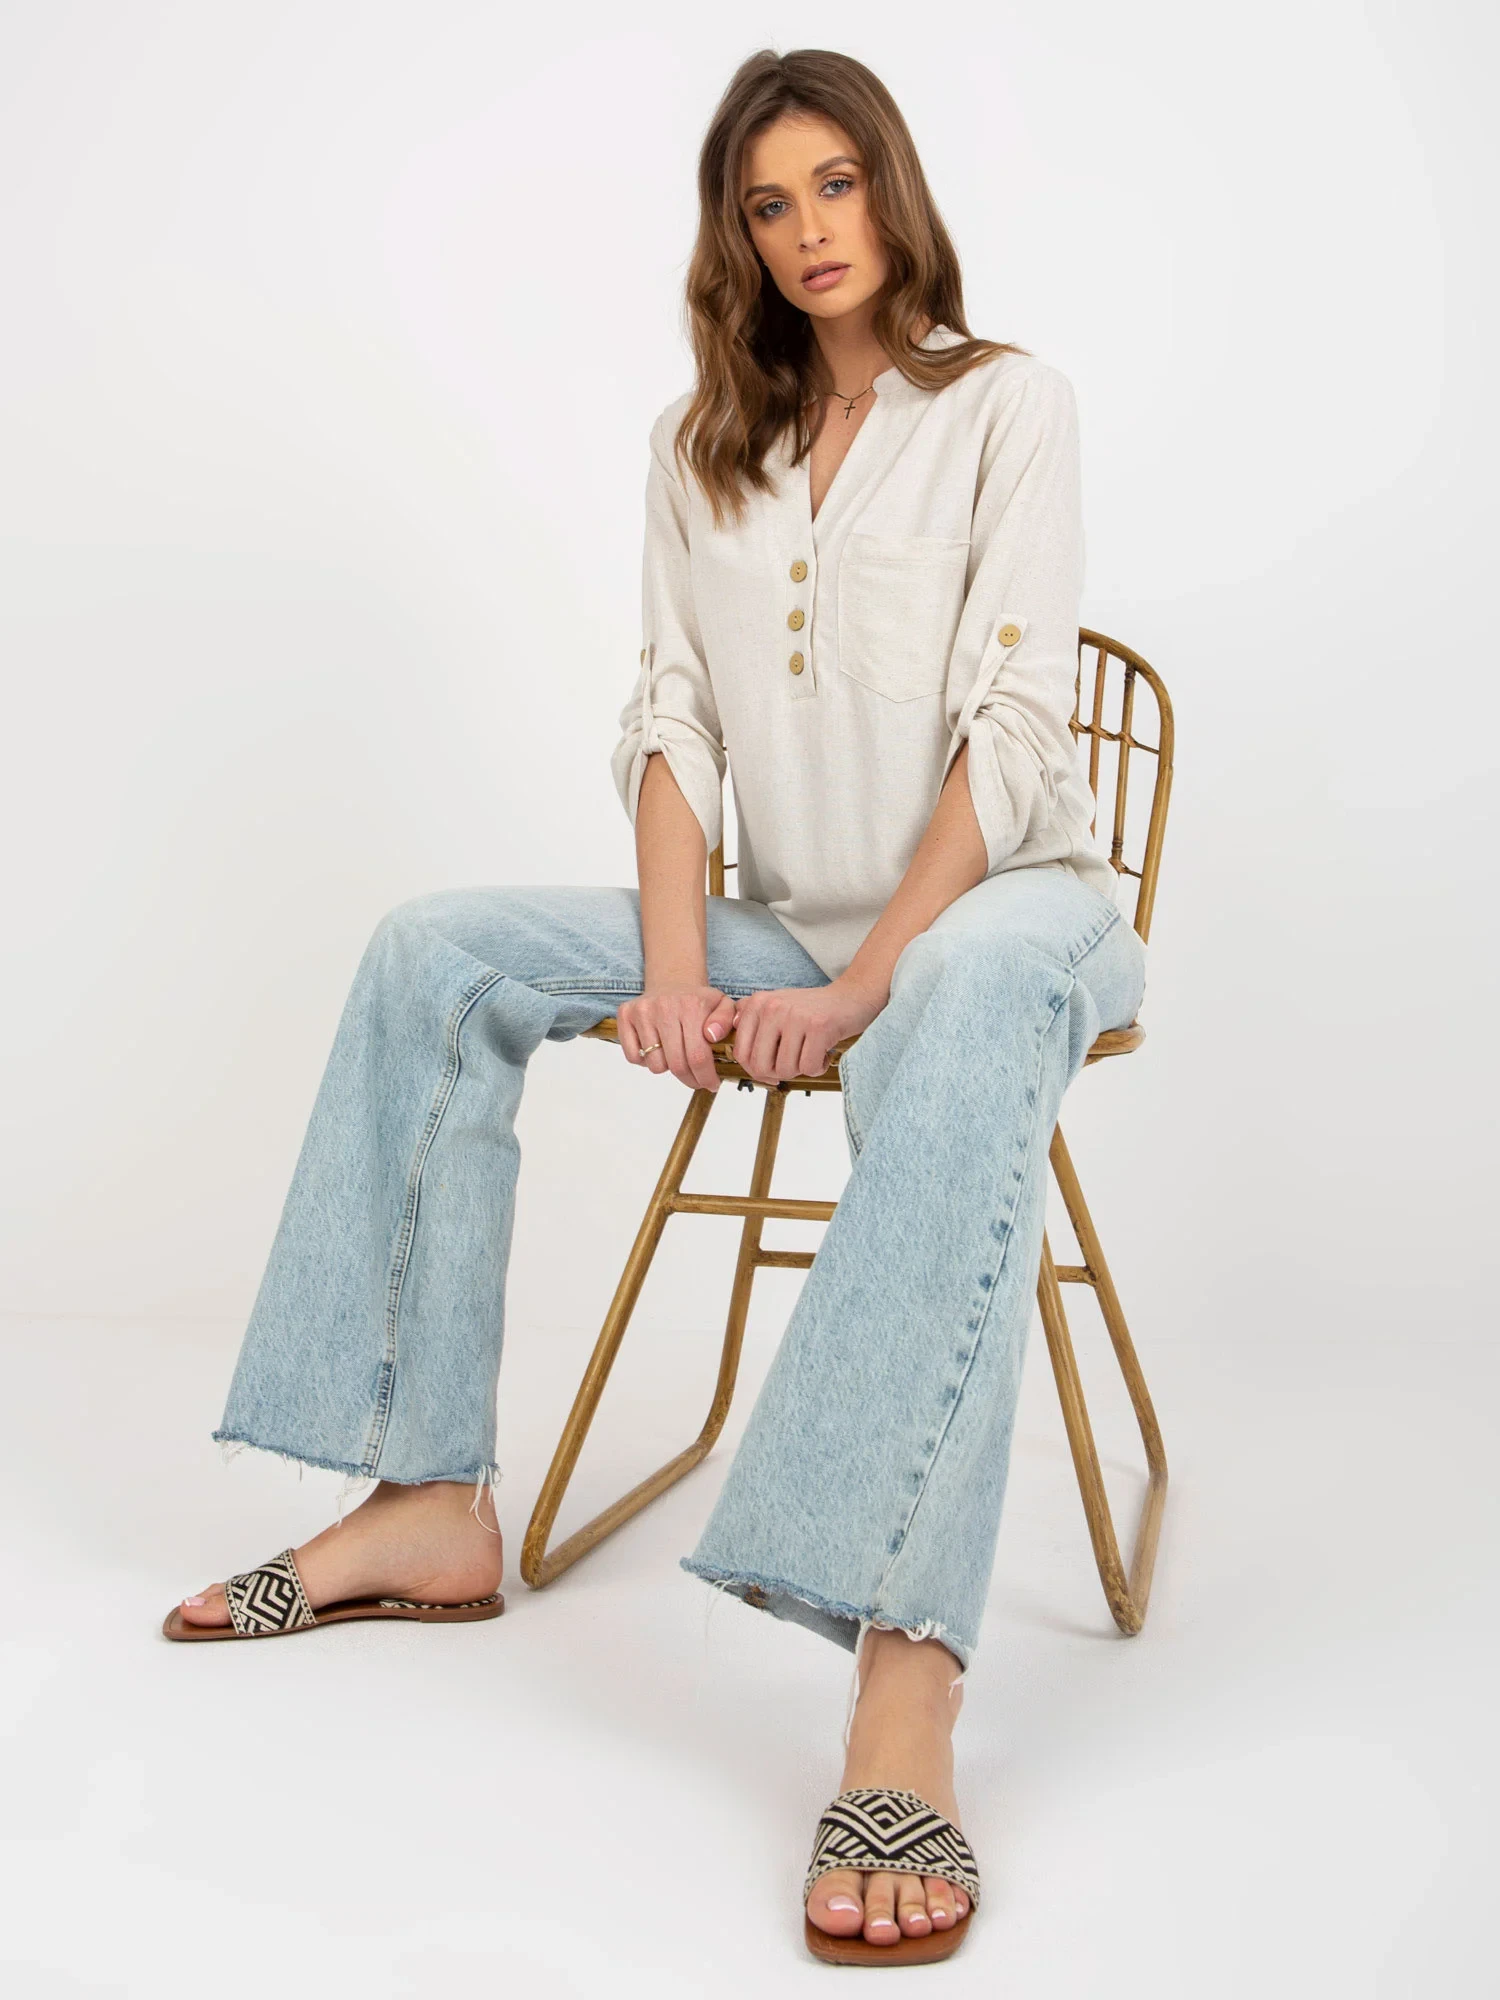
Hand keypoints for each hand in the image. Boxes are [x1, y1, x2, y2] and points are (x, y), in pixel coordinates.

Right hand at [617, 982, 735, 1092]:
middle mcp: (664, 1006)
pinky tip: (657, 1049)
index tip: (712, 1084)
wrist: (673, 981)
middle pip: (676, 1065)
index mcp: (691, 1005)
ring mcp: (642, 1011)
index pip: (698, 1056)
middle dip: (690, 1080)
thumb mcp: (723, 1005)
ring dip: (667, 1068)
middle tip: (697, 1079)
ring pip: (655, 1065)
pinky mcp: (625, 1014)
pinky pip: (633, 1057)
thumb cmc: (698, 1001)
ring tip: (676, 1055)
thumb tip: (712, 1035)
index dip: (705, 1077)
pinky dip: (645, 1061)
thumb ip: (727, 1020)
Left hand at [726, 975, 886, 1085]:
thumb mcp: (775, 1007)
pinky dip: (818, 1068)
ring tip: (810, 1054)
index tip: (772, 1069)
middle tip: (794, 1063)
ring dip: (800, 1071)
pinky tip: (824, 1053)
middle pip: (760, 1066)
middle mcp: (772, 1007)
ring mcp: (795, 1016)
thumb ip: (749, 1022)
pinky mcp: (819, 1027)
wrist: (851, 996)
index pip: (741, 1053)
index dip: (756, 1070)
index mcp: (757, 1004)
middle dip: (778, 1074)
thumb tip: (728, 1045)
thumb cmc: (812, 1010)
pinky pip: (809, 1068)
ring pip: (785, 1070)